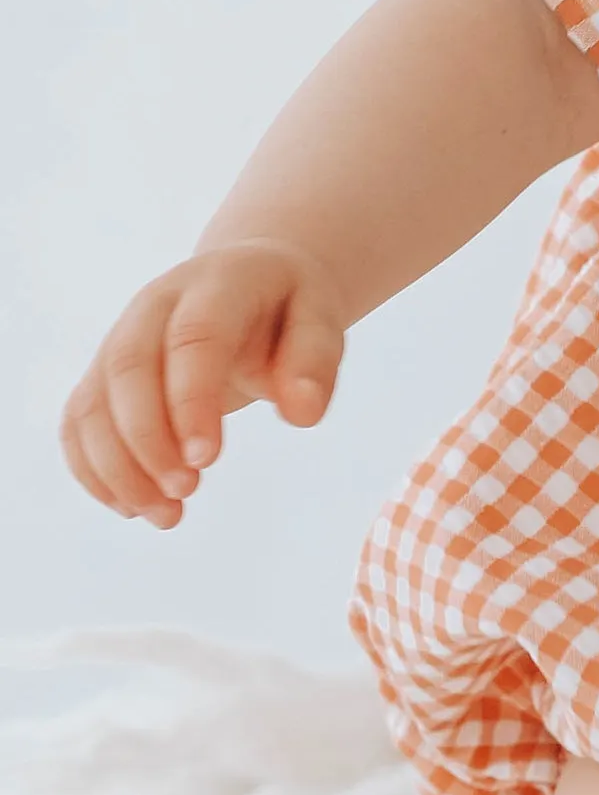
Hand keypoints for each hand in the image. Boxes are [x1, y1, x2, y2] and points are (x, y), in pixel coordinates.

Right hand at [62, 239, 348, 526]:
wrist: (251, 278)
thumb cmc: (290, 304)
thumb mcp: (322, 316)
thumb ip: (314, 361)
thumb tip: (303, 416)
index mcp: (213, 286)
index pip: (193, 340)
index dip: (190, 400)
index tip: (205, 460)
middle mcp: (153, 307)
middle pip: (128, 370)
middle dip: (147, 440)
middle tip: (186, 493)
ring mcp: (120, 339)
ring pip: (93, 402)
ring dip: (118, 466)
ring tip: (166, 516)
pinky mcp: (104, 373)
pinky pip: (80, 421)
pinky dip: (94, 468)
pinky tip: (132, 507)